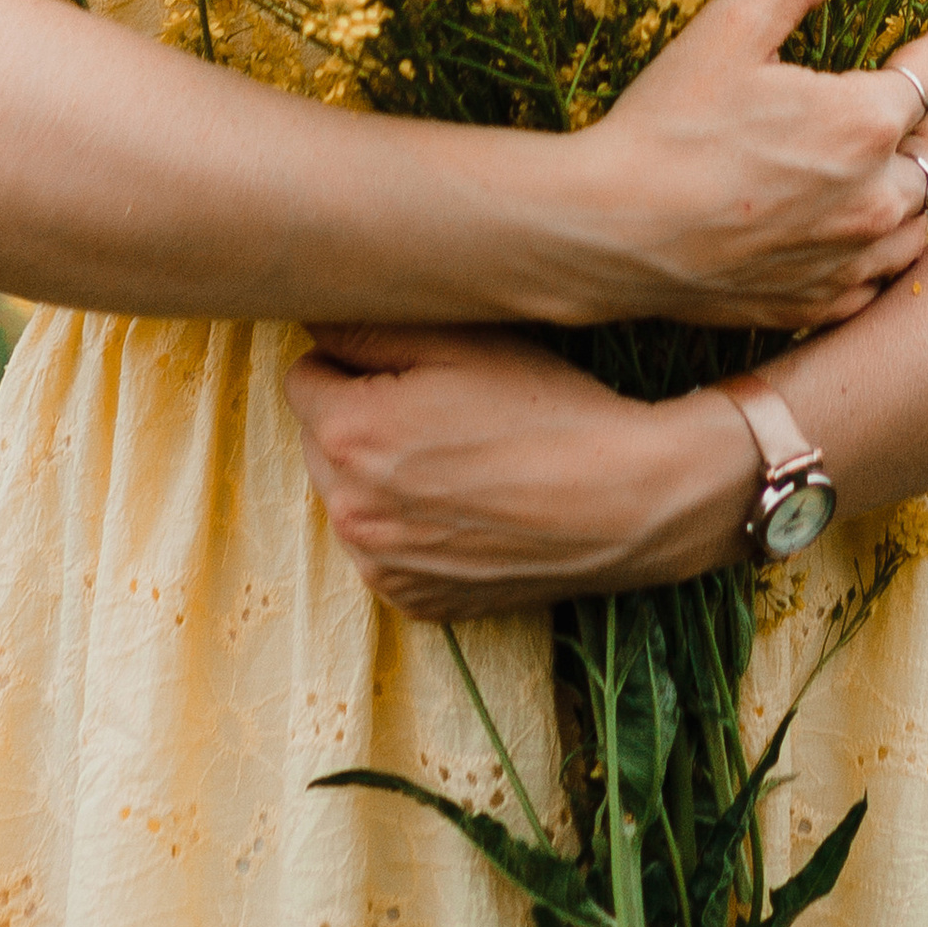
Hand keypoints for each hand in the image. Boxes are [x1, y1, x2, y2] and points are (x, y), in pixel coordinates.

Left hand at [283, 325, 758, 616]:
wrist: (623, 501)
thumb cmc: (545, 409)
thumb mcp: (461, 343)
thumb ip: (369, 328)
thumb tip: (317, 325)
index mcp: (346, 435)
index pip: (304, 377)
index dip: (353, 362)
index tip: (405, 364)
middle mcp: (348, 511)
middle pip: (319, 441)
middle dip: (359, 419)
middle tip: (437, 408)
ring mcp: (381, 566)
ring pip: (350, 498)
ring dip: (379, 477)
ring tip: (457, 458)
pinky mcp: (416, 601)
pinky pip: (385, 551)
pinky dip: (409, 529)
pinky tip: (467, 506)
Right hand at [559, 0, 927, 330]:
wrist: (606, 231)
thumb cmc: (666, 123)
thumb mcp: (733, 27)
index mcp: (865, 123)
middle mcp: (874, 199)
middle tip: (896, 96)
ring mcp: (847, 261)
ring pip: (917, 224)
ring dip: (909, 188)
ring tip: (878, 164)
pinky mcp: (815, 305)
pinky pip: (875, 279)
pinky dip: (874, 250)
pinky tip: (844, 229)